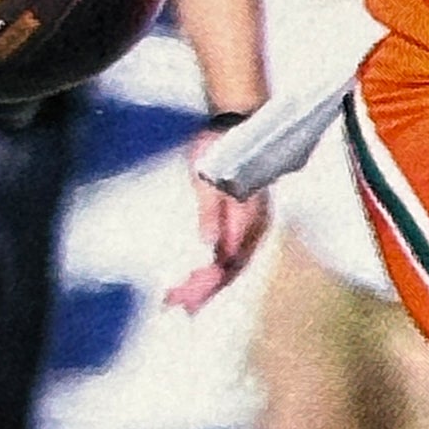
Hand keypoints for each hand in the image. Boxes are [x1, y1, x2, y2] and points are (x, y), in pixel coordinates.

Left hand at [165, 130, 270, 312]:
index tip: (182, 299)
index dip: (205, 285)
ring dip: (209, 283)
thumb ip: (210, 215)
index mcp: (247, 218)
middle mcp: (255, 226)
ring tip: (183, 298)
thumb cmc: (221, 148)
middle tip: (174, 305)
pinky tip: (201, 274)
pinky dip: (216, 267)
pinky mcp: (246, 220)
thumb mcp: (206, 180)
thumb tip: (209, 249)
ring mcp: (253, 224)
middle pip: (230, 270)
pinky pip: (233, 252)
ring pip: (232, 263)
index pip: (227, 264)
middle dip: (203, 290)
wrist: (238, 123)